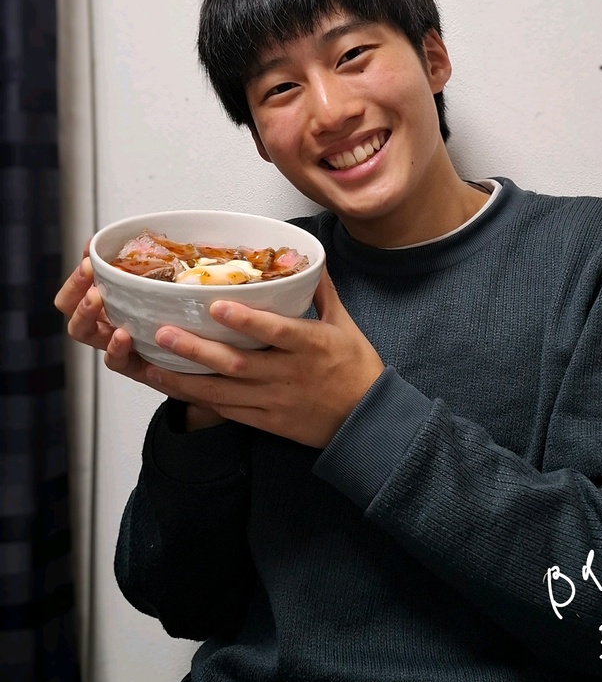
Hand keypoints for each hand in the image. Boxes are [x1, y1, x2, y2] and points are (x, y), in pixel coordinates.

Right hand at [53, 243, 219, 421]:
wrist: (209, 362)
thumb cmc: (185, 320)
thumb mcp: (171, 286)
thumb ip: (155, 265)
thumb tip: (145, 238)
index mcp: (112, 303)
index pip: (78, 286)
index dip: (78, 270)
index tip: (88, 256)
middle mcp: (108, 323)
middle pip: (70, 308)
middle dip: (75, 288)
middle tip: (89, 272)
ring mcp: (118, 345)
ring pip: (85, 332)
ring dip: (85, 313)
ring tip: (97, 297)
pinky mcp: (136, 367)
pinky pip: (116, 361)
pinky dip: (115, 349)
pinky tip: (122, 335)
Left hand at [144, 268, 384, 448]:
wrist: (367, 420)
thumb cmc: (357, 367)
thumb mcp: (344, 323)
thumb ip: (321, 290)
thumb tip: (306, 259)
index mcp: (311, 346)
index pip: (276, 331)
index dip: (246, 320)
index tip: (216, 305)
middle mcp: (288, 374)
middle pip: (237, 363)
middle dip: (197, 350)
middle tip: (165, 332)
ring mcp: (275, 401)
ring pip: (223, 392)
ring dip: (186, 378)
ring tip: (152, 364)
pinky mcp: (267, 421)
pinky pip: (227, 411)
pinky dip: (199, 400)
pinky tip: (174, 387)